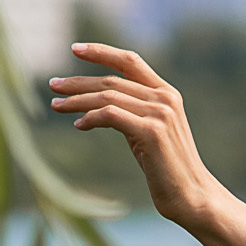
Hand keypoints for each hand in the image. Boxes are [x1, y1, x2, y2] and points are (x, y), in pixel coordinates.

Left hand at [48, 42, 221, 232]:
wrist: (192, 196)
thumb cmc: (167, 168)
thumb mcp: (149, 132)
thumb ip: (132, 112)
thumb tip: (98, 104)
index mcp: (167, 94)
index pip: (130, 61)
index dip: (101, 52)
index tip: (75, 49)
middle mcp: (165, 99)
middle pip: (111, 80)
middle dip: (78, 82)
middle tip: (52, 85)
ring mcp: (160, 114)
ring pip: (107, 97)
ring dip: (77, 101)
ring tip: (56, 105)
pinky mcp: (151, 132)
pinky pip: (110, 116)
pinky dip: (90, 118)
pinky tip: (79, 125)